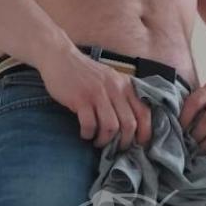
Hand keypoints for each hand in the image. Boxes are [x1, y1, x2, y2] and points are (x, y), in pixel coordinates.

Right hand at [37, 49, 151, 150]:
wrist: (61, 57)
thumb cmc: (86, 73)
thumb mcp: (111, 80)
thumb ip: (122, 97)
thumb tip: (132, 125)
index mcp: (125, 85)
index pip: (144, 112)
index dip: (144, 132)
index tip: (138, 144)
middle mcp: (115, 88)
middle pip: (129, 124)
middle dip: (124, 142)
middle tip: (116, 148)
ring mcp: (98, 93)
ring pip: (111, 127)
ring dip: (105, 140)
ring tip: (98, 141)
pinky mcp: (80, 99)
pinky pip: (90, 124)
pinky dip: (88, 134)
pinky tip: (85, 133)